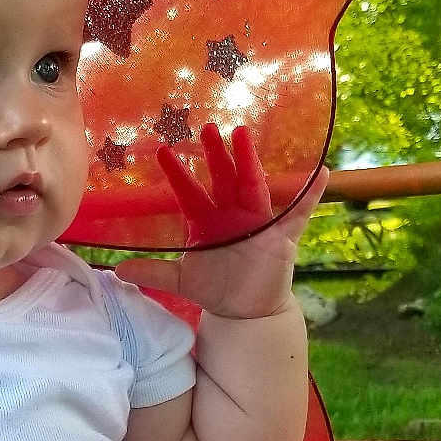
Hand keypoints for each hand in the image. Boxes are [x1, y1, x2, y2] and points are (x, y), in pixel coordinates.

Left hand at [114, 123, 327, 319]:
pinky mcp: (281, 236)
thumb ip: (153, 273)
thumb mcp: (180, 281)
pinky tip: (321, 173)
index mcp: (206, 221)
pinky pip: (299, 213)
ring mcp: (257, 222)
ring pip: (253, 185)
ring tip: (243, 136)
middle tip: (207, 129)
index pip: (189, 192)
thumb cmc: (216, 289)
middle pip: (222, 179)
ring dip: (249, 161)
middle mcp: (231, 215)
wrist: (244, 311)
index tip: (162, 152)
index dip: (177, 174)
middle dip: (215, 155)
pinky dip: (311, 194)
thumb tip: (118, 271)